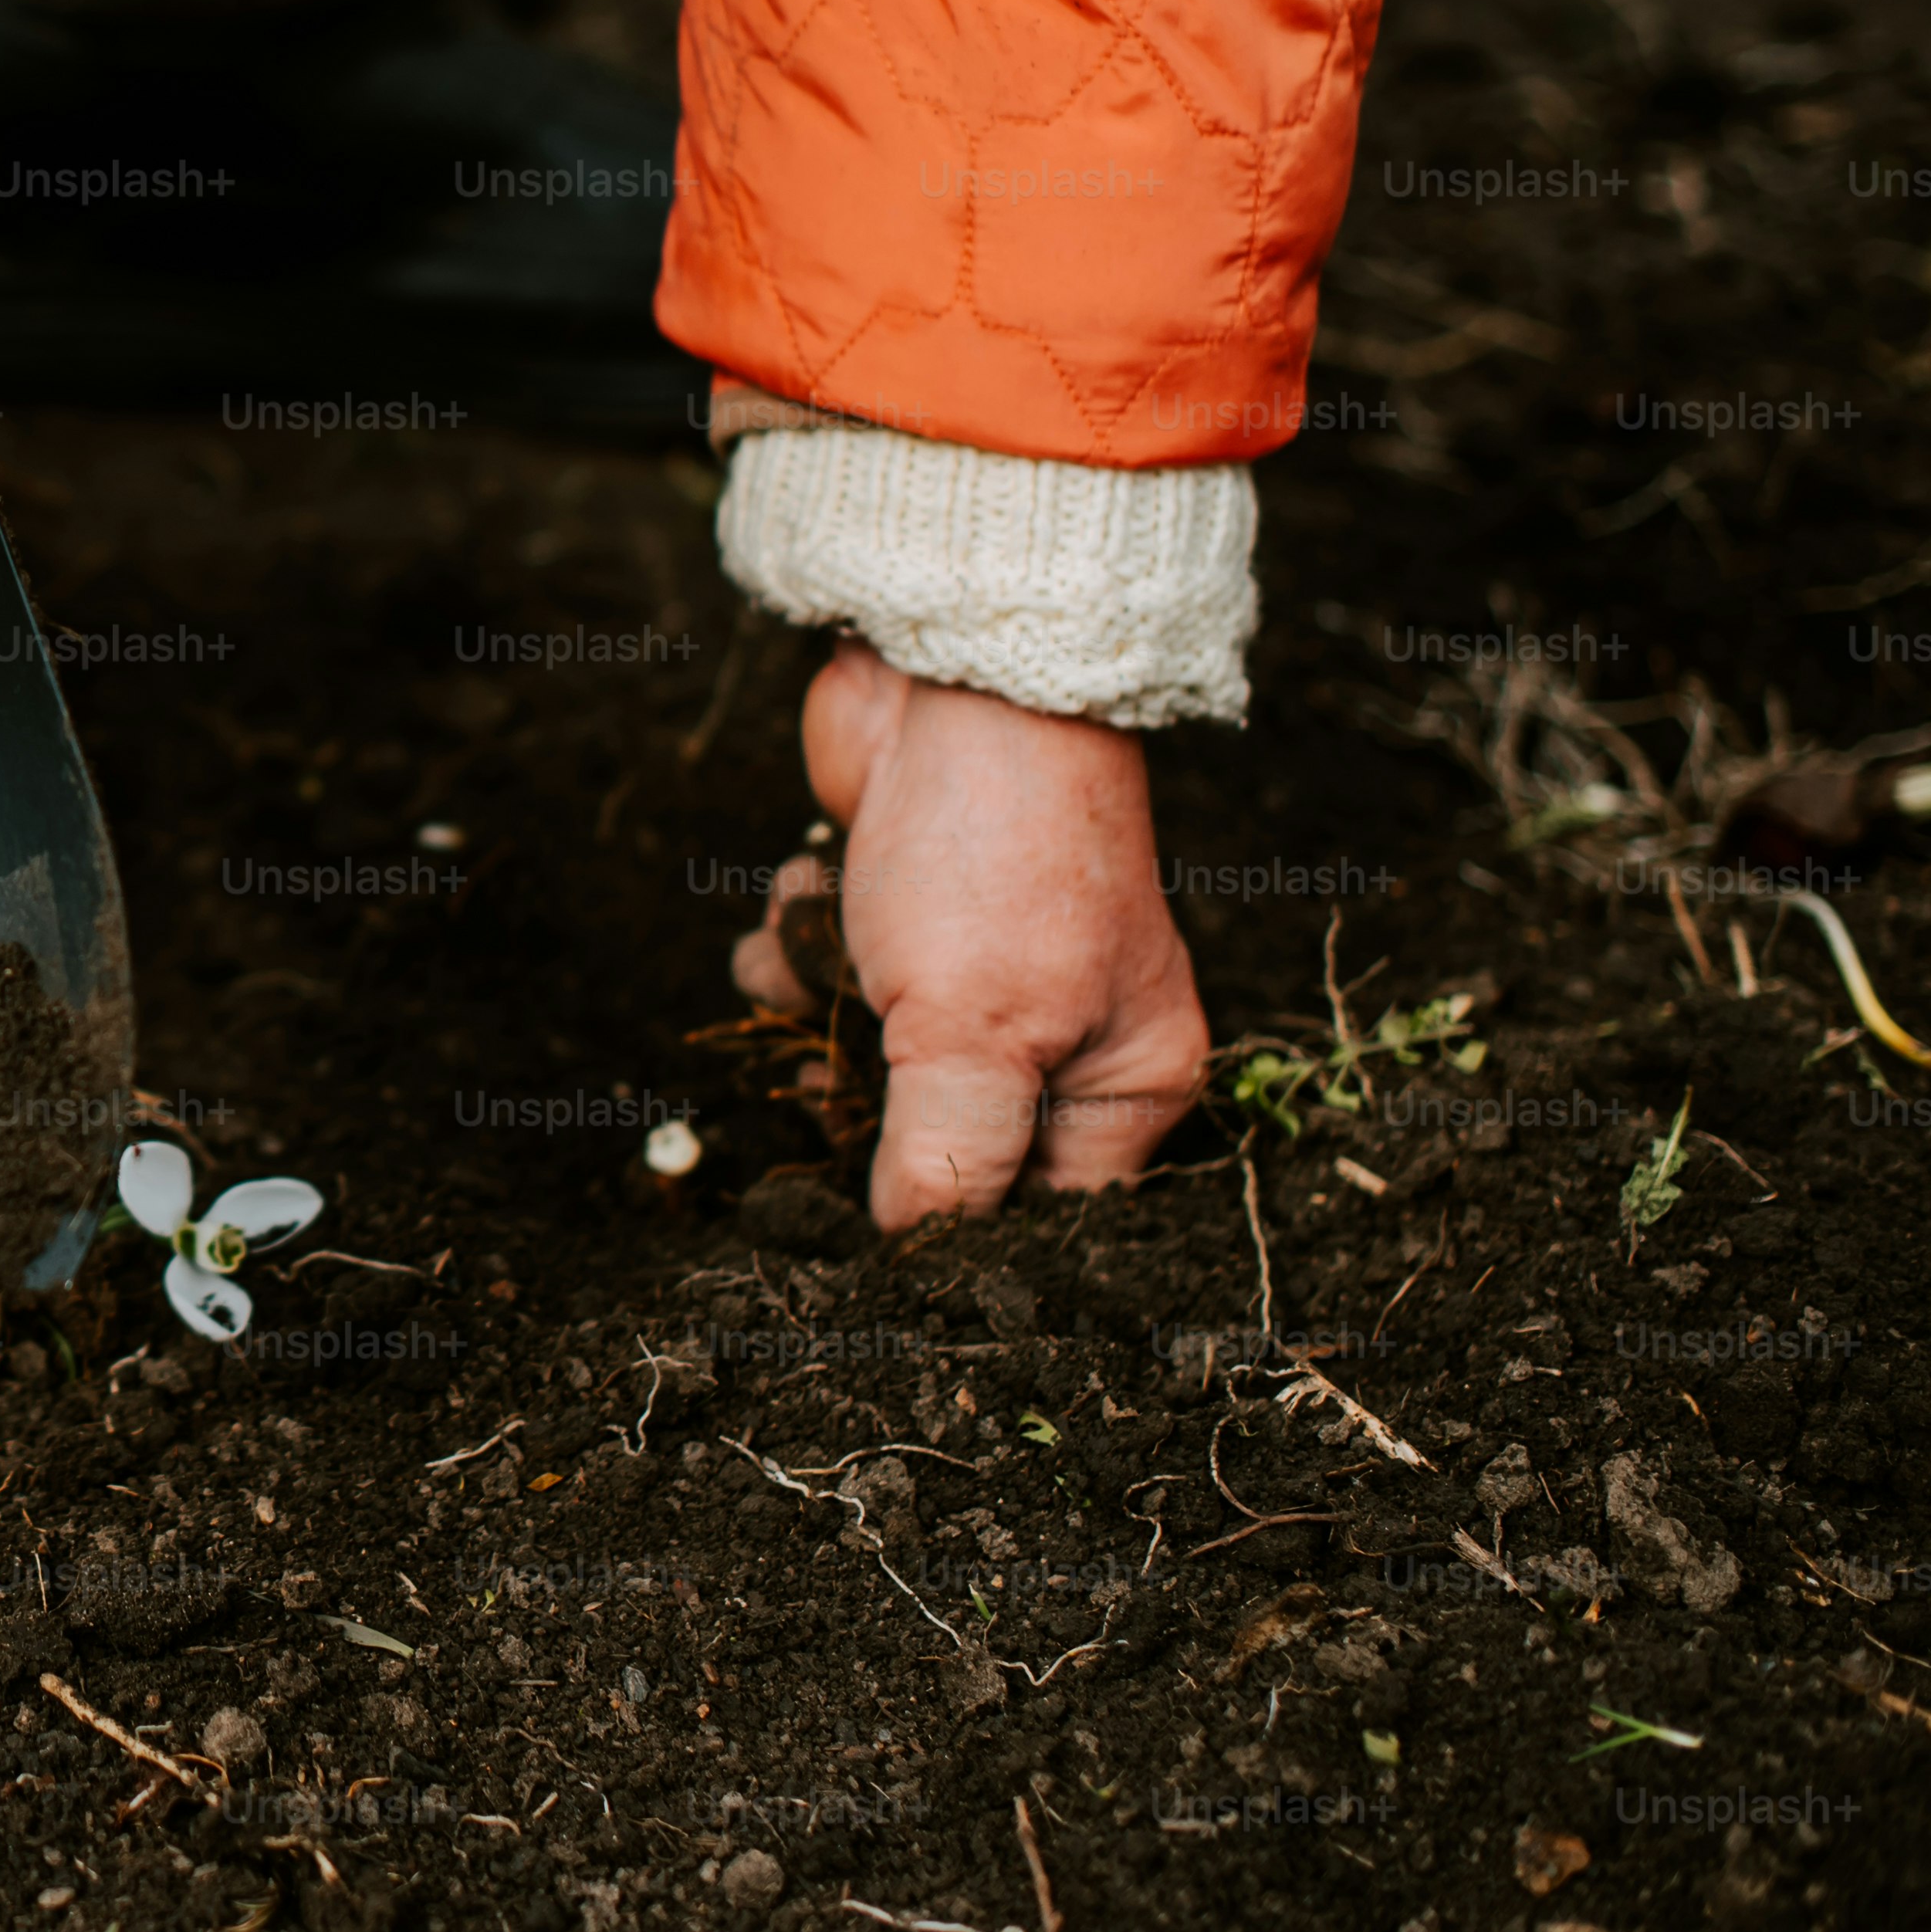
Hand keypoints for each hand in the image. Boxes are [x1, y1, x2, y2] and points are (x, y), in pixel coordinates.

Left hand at [731, 640, 1207, 1229]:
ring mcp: (981, 968)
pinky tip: (804, 895)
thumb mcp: (976, 1036)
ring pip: (868, 1055)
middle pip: (946, 1138)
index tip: (875, 1231)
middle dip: (864, 1106)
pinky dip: (800, 941)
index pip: (1048, 1216)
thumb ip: (947, 1159)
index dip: (962, 1230)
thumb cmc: (994, 855)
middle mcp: (1067, 1031)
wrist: (945, 678)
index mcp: (1130, 1080)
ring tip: (820, 960)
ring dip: (815, 1007)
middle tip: (821, 1083)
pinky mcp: (902, 911)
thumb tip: (916, 1253)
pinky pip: (830, 973)